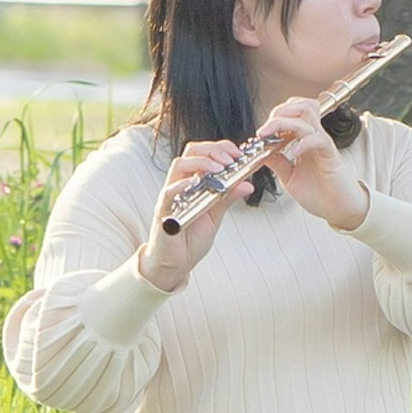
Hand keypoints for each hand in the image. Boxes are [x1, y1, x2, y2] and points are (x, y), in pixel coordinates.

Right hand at [132, 151, 234, 288]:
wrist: (175, 264)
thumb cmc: (191, 238)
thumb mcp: (215, 215)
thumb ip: (227, 198)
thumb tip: (248, 184)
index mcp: (192, 181)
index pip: (203, 153)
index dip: (221, 148)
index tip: (238, 154)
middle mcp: (179, 183)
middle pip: (191, 152)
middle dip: (213, 150)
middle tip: (231, 160)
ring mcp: (170, 196)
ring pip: (179, 165)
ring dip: (201, 163)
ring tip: (219, 170)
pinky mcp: (163, 212)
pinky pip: (170, 192)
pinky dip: (184, 185)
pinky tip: (198, 184)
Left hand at [246, 95, 371, 234]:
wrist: (339, 210)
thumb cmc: (319, 194)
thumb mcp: (290, 177)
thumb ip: (277, 162)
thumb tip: (261, 150)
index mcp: (304, 140)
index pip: (292, 112)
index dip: (275, 116)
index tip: (260, 134)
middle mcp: (314, 137)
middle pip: (301, 105)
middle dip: (279, 112)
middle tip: (265, 130)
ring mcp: (323, 144)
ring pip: (309, 115)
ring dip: (286, 121)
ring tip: (272, 135)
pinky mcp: (331, 155)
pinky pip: (319, 139)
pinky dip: (304, 142)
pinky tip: (294, 153)